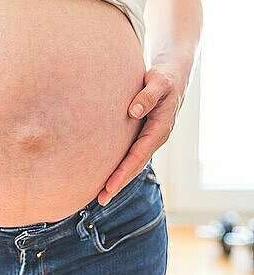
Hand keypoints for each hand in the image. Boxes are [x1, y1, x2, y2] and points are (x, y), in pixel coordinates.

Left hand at [97, 61, 188, 205]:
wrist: (173, 75)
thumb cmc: (163, 77)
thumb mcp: (158, 82)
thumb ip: (147, 96)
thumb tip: (133, 111)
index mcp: (159, 129)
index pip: (138, 156)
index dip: (123, 172)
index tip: (109, 186)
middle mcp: (155, 138)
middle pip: (135, 166)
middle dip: (119, 184)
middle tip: (101, 199)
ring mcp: (149, 138)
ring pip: (133, 163)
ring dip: (118, 179)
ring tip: (101, 196)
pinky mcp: (142, 135)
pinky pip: (131, 155)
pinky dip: (120, 167)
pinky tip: (106, 175)